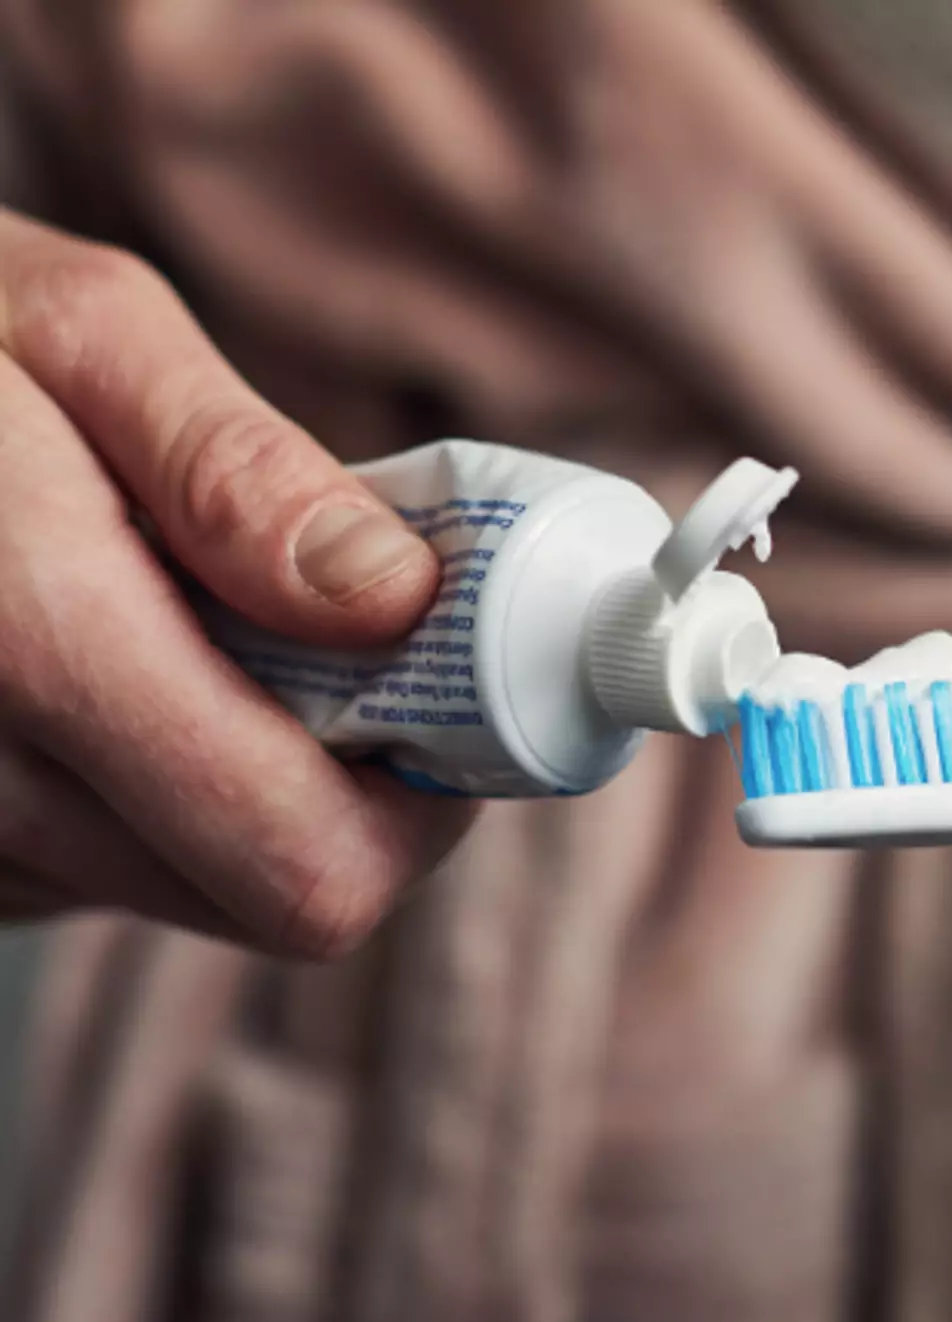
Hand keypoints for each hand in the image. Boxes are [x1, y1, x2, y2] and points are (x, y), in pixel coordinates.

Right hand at [0, 210, 474, 956]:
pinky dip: (166, 783)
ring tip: (201, 626)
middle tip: (345, 641)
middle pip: (278, 895)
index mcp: (29, 648)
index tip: (452, 688)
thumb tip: (394, 603)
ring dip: (256, 776)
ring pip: (207, 884)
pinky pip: (124, 863)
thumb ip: (238, 474)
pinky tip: (119, 668)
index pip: (309, 863)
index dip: (425, 797)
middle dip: (355, 781)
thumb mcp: (80, 337)